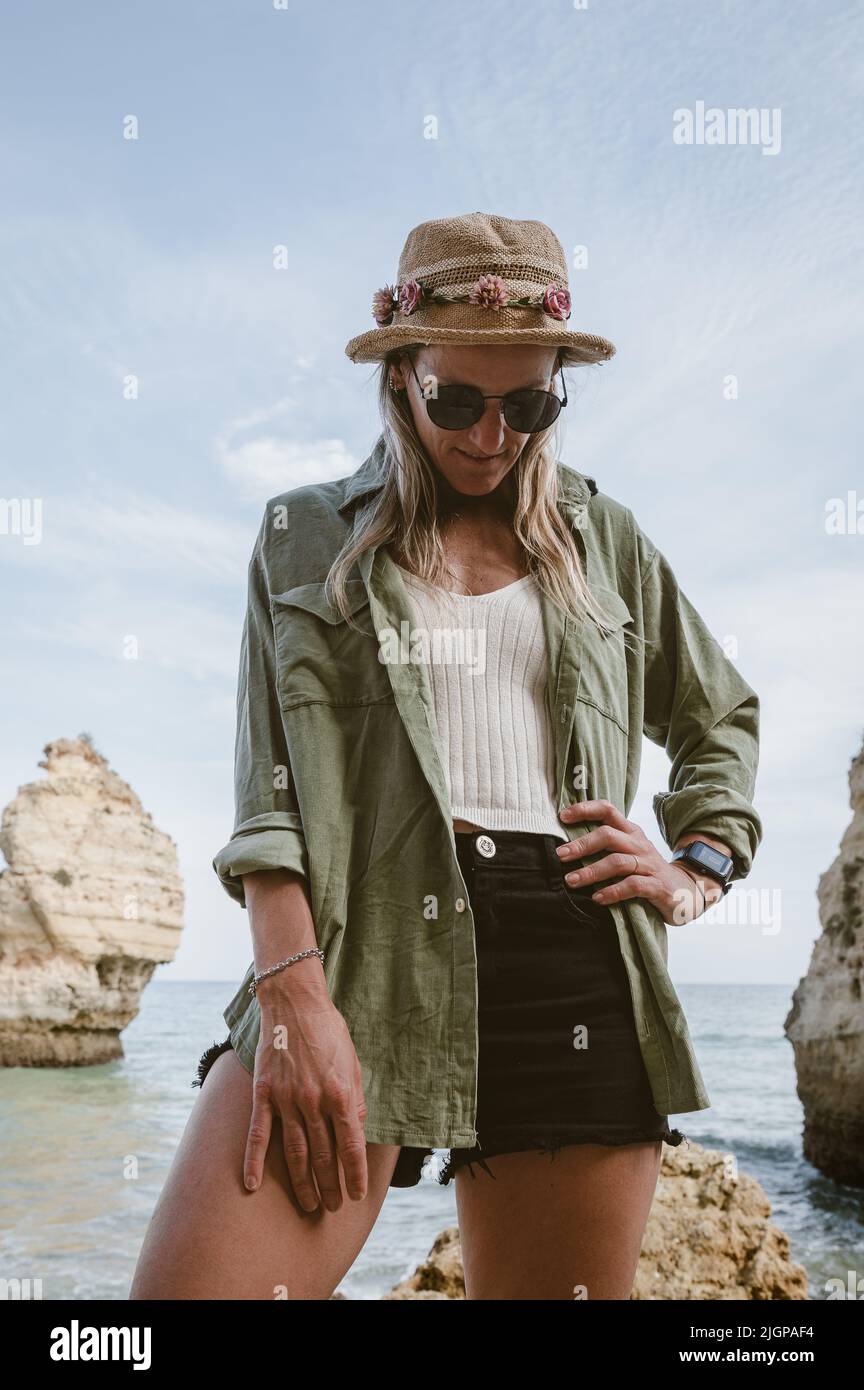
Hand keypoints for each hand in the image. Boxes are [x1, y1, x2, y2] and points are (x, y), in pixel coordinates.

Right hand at [245, 988, 367, 1213]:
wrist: (294, 1003)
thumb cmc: (329, 1030)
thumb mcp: (353, 1062)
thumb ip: (355, 1097)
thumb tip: (357, 1128)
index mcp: (340, 1094)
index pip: (350, 1146)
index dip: (353, 1174)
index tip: (355, 1194)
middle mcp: (314, 1102)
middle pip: (323, 1155)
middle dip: (330, 1185)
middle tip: (332, 1207)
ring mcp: (286, 1100)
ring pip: (295, 1152)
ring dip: (302, 1182)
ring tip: (309, 1204)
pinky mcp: (264, 1094)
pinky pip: (259, 1134)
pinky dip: (254, 1162)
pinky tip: (252, 1185)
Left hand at [556, 799, 723, 925]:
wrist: (688, 891)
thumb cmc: (648, 871)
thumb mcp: (630, 853)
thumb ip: (607, 846)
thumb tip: (568, 846)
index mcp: (631, 832)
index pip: (608, 810)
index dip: (585, 809)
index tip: (563, 816)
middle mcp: (639, 844)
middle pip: (608, 835)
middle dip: (582, 844)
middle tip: (561, 855)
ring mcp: (649, 865)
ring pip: (618, 861)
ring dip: (591, 871)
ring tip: (571, 880)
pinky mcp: (657, 886)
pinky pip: (633, 885)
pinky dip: (613, 891)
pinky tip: (597, 898)